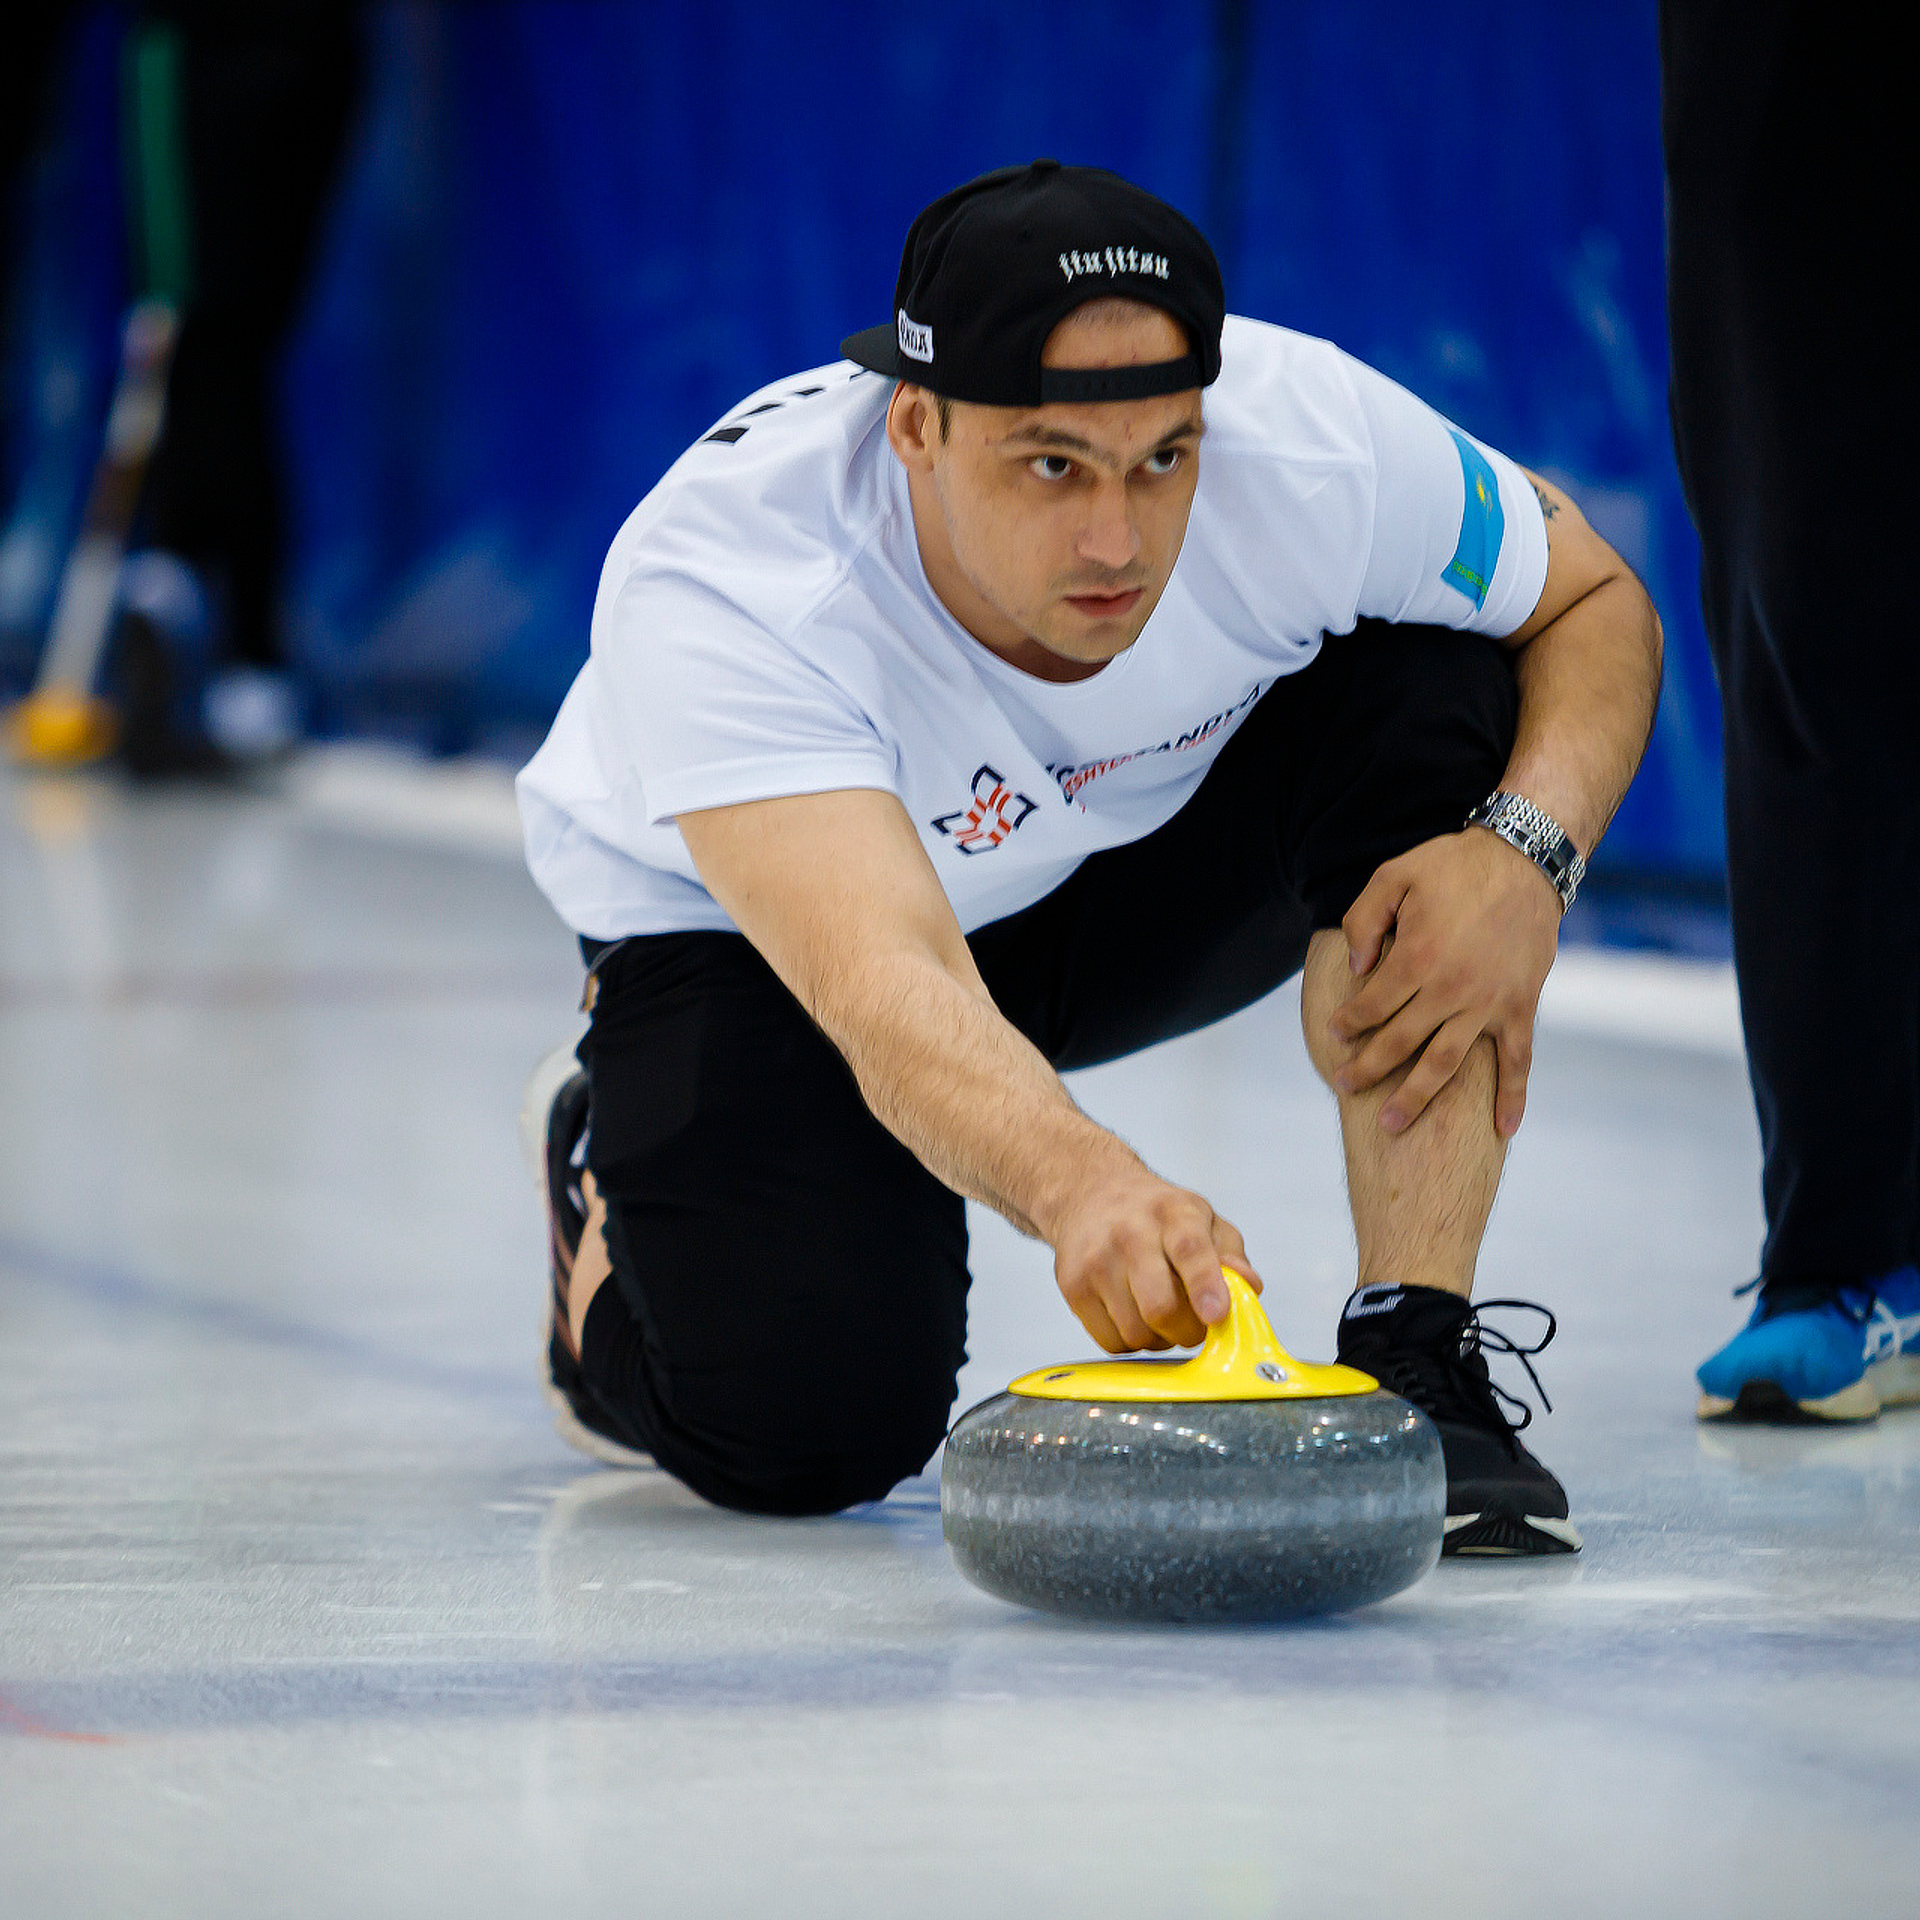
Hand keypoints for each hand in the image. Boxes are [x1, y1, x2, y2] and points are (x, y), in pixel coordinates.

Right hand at [1048, 1161, 1261, 1352]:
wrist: (1090, 1193)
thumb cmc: (1156, 1214)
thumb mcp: (1203, 1219)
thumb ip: (1230, 1255)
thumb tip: (1248, 1287)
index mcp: (1172, 1213)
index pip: (1189, 1250)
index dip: (1205, 1286)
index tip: (1217, 1315)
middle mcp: (1130, 1234)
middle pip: (1160, 1307)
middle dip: (1188, 1331)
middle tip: (1195, 1325)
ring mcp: (1096, 1261)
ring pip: (1136, 1332)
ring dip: (1159, 1338)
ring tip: (1160, 1313)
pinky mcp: (1071, 1286)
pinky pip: (1110, 1342)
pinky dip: (1129, 1341)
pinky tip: (1133, 1314)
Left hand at [1330, 828, 1559, 1136]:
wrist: (1525, 860)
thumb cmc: (1452, 866)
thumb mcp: (1394, 875)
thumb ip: (1364, 920)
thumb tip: (1356, 968)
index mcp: (1415, 958)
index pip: (1371, 1006)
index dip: (1348, 1023)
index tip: (1335, 1034)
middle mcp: (1450, 989)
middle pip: (1399, 1043)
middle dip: (1367, 1069)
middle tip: (1344, 1087)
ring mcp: (1488, 1003)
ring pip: (1444, 1064)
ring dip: (1416, 1097)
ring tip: (1390, 1124)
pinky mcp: (1521, 1007)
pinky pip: (1517, 1061)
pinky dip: (1513, 1097)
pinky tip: (1503, 1130)